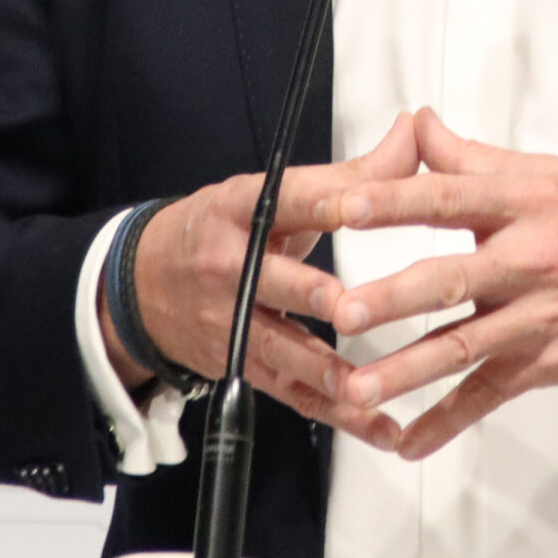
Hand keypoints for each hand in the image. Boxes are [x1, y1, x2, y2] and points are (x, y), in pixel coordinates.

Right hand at [105, 112, 421, 452]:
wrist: (142, 282)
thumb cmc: (223, 228)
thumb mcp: (273, 192)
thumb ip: (351, 174)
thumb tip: (414, 133)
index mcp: (243, 208)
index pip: (291, 201)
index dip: (329, 202)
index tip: (367, 204)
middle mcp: (232, 264)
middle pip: (275, 279)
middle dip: (310, 295)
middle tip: (348, 306)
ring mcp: (233, 321)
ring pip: (282, 348)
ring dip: (325, 370)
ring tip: (367, 386)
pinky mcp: (242, 364)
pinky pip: (291, 393)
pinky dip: (336, 414)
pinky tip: (378, 425)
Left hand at [315, 108, 557, 459]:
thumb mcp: (553, 174)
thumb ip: (476, 158)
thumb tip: (418, 125)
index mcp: (528, 203)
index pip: (449, 197)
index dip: (393, 201)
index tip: (342, 205)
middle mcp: (532, 260)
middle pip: (452, 279)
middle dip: (393, 297)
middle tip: (343, 309)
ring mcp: (540, 318)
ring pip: (464, 346)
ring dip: (408, 370)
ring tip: (357, 388)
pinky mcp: (548, 364)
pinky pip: (489, 397)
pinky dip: (448, 423)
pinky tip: (408, 442)